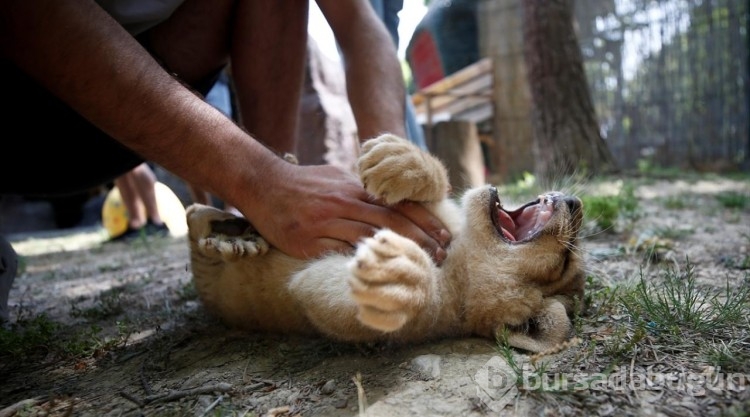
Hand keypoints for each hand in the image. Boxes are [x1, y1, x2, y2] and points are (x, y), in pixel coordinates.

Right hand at [239, 163, 449, 262]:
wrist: (263, 184)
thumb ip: (361, 190)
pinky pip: (339, 254)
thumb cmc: (304, 182)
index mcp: (353, 189)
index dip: (424, 221)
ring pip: (368, 240)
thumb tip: (390, 200)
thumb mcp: (336, 177)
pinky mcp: (306, 242)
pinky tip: (380, 274)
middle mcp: (342, 204)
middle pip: (390, 223)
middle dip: (420, 239)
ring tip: (418, 268)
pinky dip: (361, 263)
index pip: (396, 205)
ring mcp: (324, 224)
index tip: (444, 235)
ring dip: (397, 254)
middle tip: (441, 255)